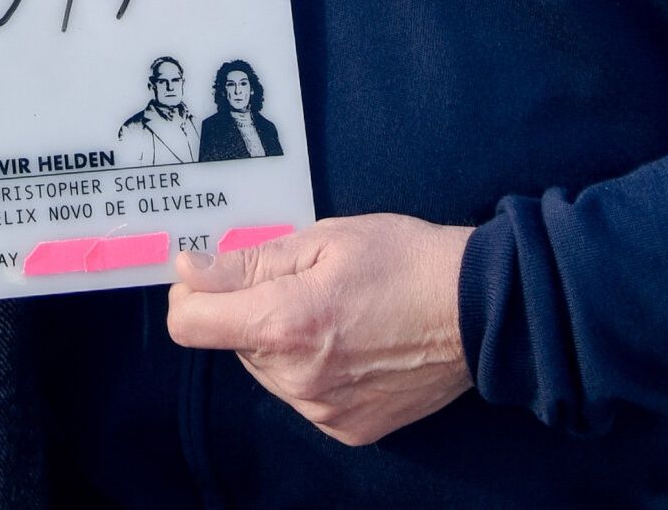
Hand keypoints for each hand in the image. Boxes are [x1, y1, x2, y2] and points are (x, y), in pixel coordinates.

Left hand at [165, 213, 472, 445]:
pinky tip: (352, 343)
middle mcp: (297, 377)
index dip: (193, 293)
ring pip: (267, 370)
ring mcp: (323, 409)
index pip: (191, 323)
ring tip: (335, 312)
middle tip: (302, 283)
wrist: (478, 311)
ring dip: (282, 342)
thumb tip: (189, 270)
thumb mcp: (323, 239)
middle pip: (232, 343)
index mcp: (285, 322)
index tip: (213, 275)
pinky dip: (313, 369)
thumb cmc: (404, 260)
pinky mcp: (347, 428)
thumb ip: (249, 260)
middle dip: (251, 310)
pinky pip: (303, 395)